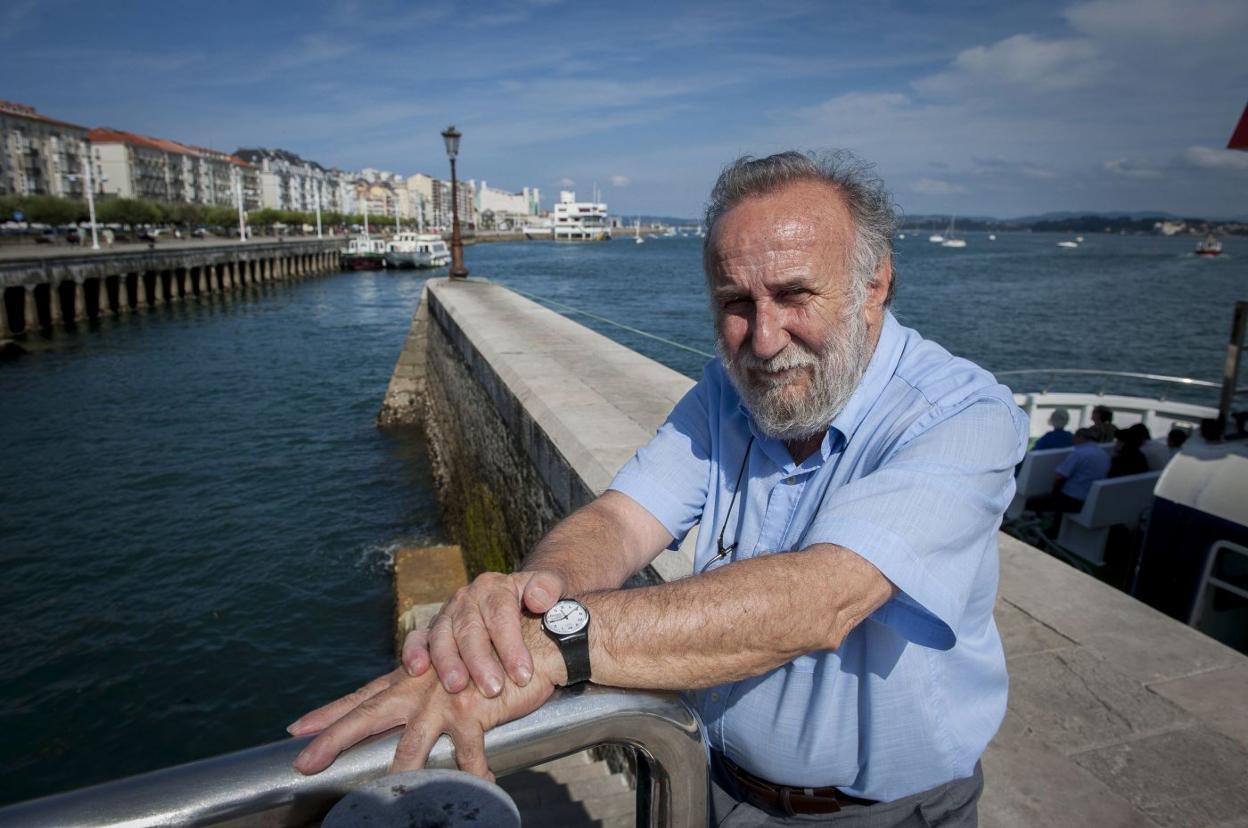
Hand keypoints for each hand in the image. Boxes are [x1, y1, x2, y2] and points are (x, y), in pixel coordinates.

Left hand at [287, 662, 555, 780]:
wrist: (536, 636)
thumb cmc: (498, 657)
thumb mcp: (455, 672)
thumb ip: (430, 688)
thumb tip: (413, 707)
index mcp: (413, 678)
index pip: (365, 695)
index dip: (332, 712)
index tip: (299, 729)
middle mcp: (420, 686)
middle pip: (368, 713)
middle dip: (334, 738)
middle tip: (304, 762)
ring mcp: (444, 698)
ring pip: (412, 743)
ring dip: (400, 772)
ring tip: (384, 799)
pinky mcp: (475, 709)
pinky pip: (469, 752)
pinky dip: (472, 773)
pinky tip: (477, 790)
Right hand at [403, 570, 564, 696]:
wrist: (518, 599)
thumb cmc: (537, 601)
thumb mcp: (551, 587)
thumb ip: (549, 587)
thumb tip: (538, 598)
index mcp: (495, 587)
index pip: (501, 614)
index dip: (511, 645)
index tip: (524, 674)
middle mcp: (467, 598)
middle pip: (470, 628)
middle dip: (480, 661)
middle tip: (493, 688)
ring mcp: (447, 614)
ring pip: (442, 635)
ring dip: (447, 662)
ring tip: (457, 686)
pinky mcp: (432, 630)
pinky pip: (417, 638)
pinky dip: (414, 652)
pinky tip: (417, 669)